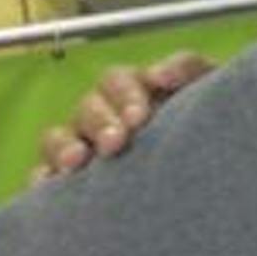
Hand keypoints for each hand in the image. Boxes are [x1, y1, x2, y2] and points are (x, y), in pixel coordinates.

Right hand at [31, 51, 214, 180]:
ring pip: (57, 137)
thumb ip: (187, 69)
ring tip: (77, 161)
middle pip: (87, 108)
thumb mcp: (208, 92)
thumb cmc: (209, 128)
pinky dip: (43, 179)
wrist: (214, 173)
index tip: (140, 117)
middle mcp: (103, 116)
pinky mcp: (70, 182)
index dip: (125, 95)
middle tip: (116, 142)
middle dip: (100, 123)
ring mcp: (83, 146)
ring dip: (64, 146)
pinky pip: (45, 177)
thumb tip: (158, 73)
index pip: (116, 81)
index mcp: (132, 92)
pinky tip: (48, 186)